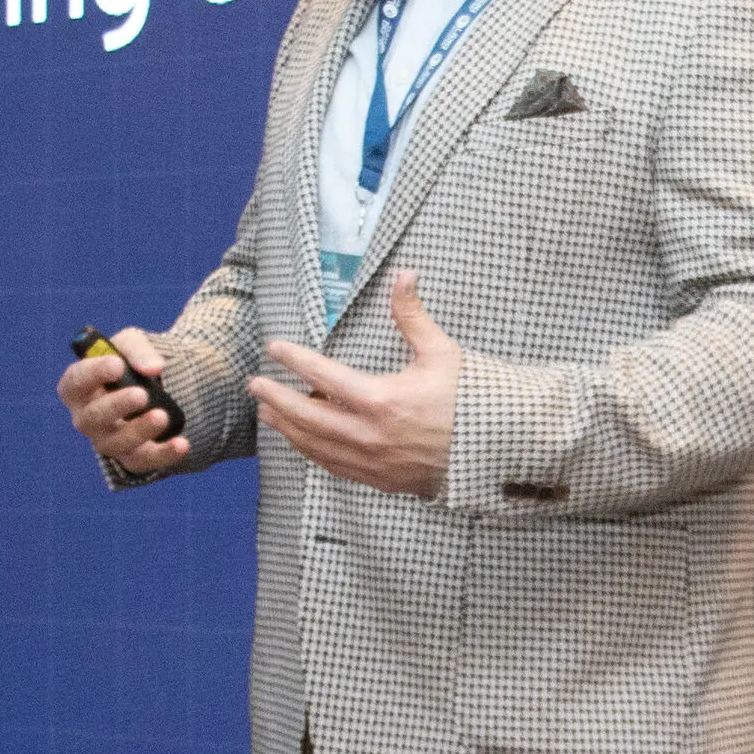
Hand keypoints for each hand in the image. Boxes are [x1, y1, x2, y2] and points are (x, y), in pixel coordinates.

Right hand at [58, 327, 190, 474]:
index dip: (94, 374)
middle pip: (93, 417)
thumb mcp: (131, 343)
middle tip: (141, 394)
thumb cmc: (130, 363)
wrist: (157, 386)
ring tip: (162, 416)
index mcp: (79, 388)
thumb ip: (137, 350)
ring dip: (139, 430)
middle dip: (117, 406)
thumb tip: (153, 368)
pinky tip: (181, 444)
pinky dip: (164, 454)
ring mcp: (107, 440)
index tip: (118, 365)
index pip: (75, 382)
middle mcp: (87, 418)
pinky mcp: (132, 456)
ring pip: (117, 443)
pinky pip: (144, 461)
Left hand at [257, 269, 458, 497]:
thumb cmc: (471, 398)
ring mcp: (374, 462)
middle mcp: (371, 435)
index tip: (274, 348)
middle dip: (277, 399)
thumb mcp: (441, 352)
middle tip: (255, 384)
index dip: (294, 360)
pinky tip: (302, 441)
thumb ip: (412, 315)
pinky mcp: (381, 479)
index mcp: (383, 400)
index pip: (324, 376)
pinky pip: (335, 467)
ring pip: (316, 446)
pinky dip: (313, 452)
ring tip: (267, 412)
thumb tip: (404, 274)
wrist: (498, 449)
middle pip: (308, 417)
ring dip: (288, 428)